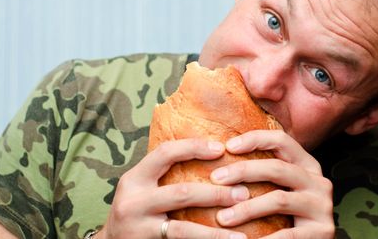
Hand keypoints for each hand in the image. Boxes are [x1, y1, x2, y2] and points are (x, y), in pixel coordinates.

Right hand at [98, 139, 248, 238]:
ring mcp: (139, 229)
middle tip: (243, 194)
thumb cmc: (134, 210)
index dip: (194, 147)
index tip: (221, 149)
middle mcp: (134, 203)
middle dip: (216, 194)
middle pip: (182, 193)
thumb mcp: (141, 186)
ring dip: (215, 233)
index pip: (165, 153)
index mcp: (134, 179)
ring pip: (183, 230)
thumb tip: (210, 151)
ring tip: (240, 236)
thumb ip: (164, 173)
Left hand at [210, 130, 334, 238]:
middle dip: (243, 171)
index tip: (228, 147)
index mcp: (307, 165)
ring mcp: (322, 207)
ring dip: (246, 208)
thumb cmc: (286, 216)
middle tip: (216, 179)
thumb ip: (262, 174)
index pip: (282, 141)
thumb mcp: (279, 188)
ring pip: (278, 199)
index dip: (255, 139)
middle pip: (277, 168)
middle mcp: (318, 181)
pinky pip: (287, 235)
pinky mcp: (323, 232)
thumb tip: (220, 155)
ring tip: (222, 218)